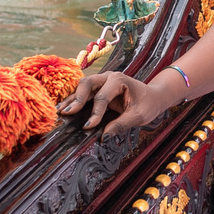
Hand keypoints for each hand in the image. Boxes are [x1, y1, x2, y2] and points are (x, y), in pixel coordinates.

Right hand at [59, 68, 184, 134]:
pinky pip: (84, 93)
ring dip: (72, 99)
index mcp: (119, 80)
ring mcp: (102, 81)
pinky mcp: (99, 88)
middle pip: (87, 84)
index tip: (88, 126)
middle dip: (76, 99)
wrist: (154, 96)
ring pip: (82, 87)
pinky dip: (74, 100)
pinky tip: (64, 109)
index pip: (102, 97)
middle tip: (68, 113)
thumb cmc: (148, 104)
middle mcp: (108, 77)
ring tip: (60, 111)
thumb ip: (121, 124)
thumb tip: (104, 136)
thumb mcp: (139, 116)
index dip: (94, 113)